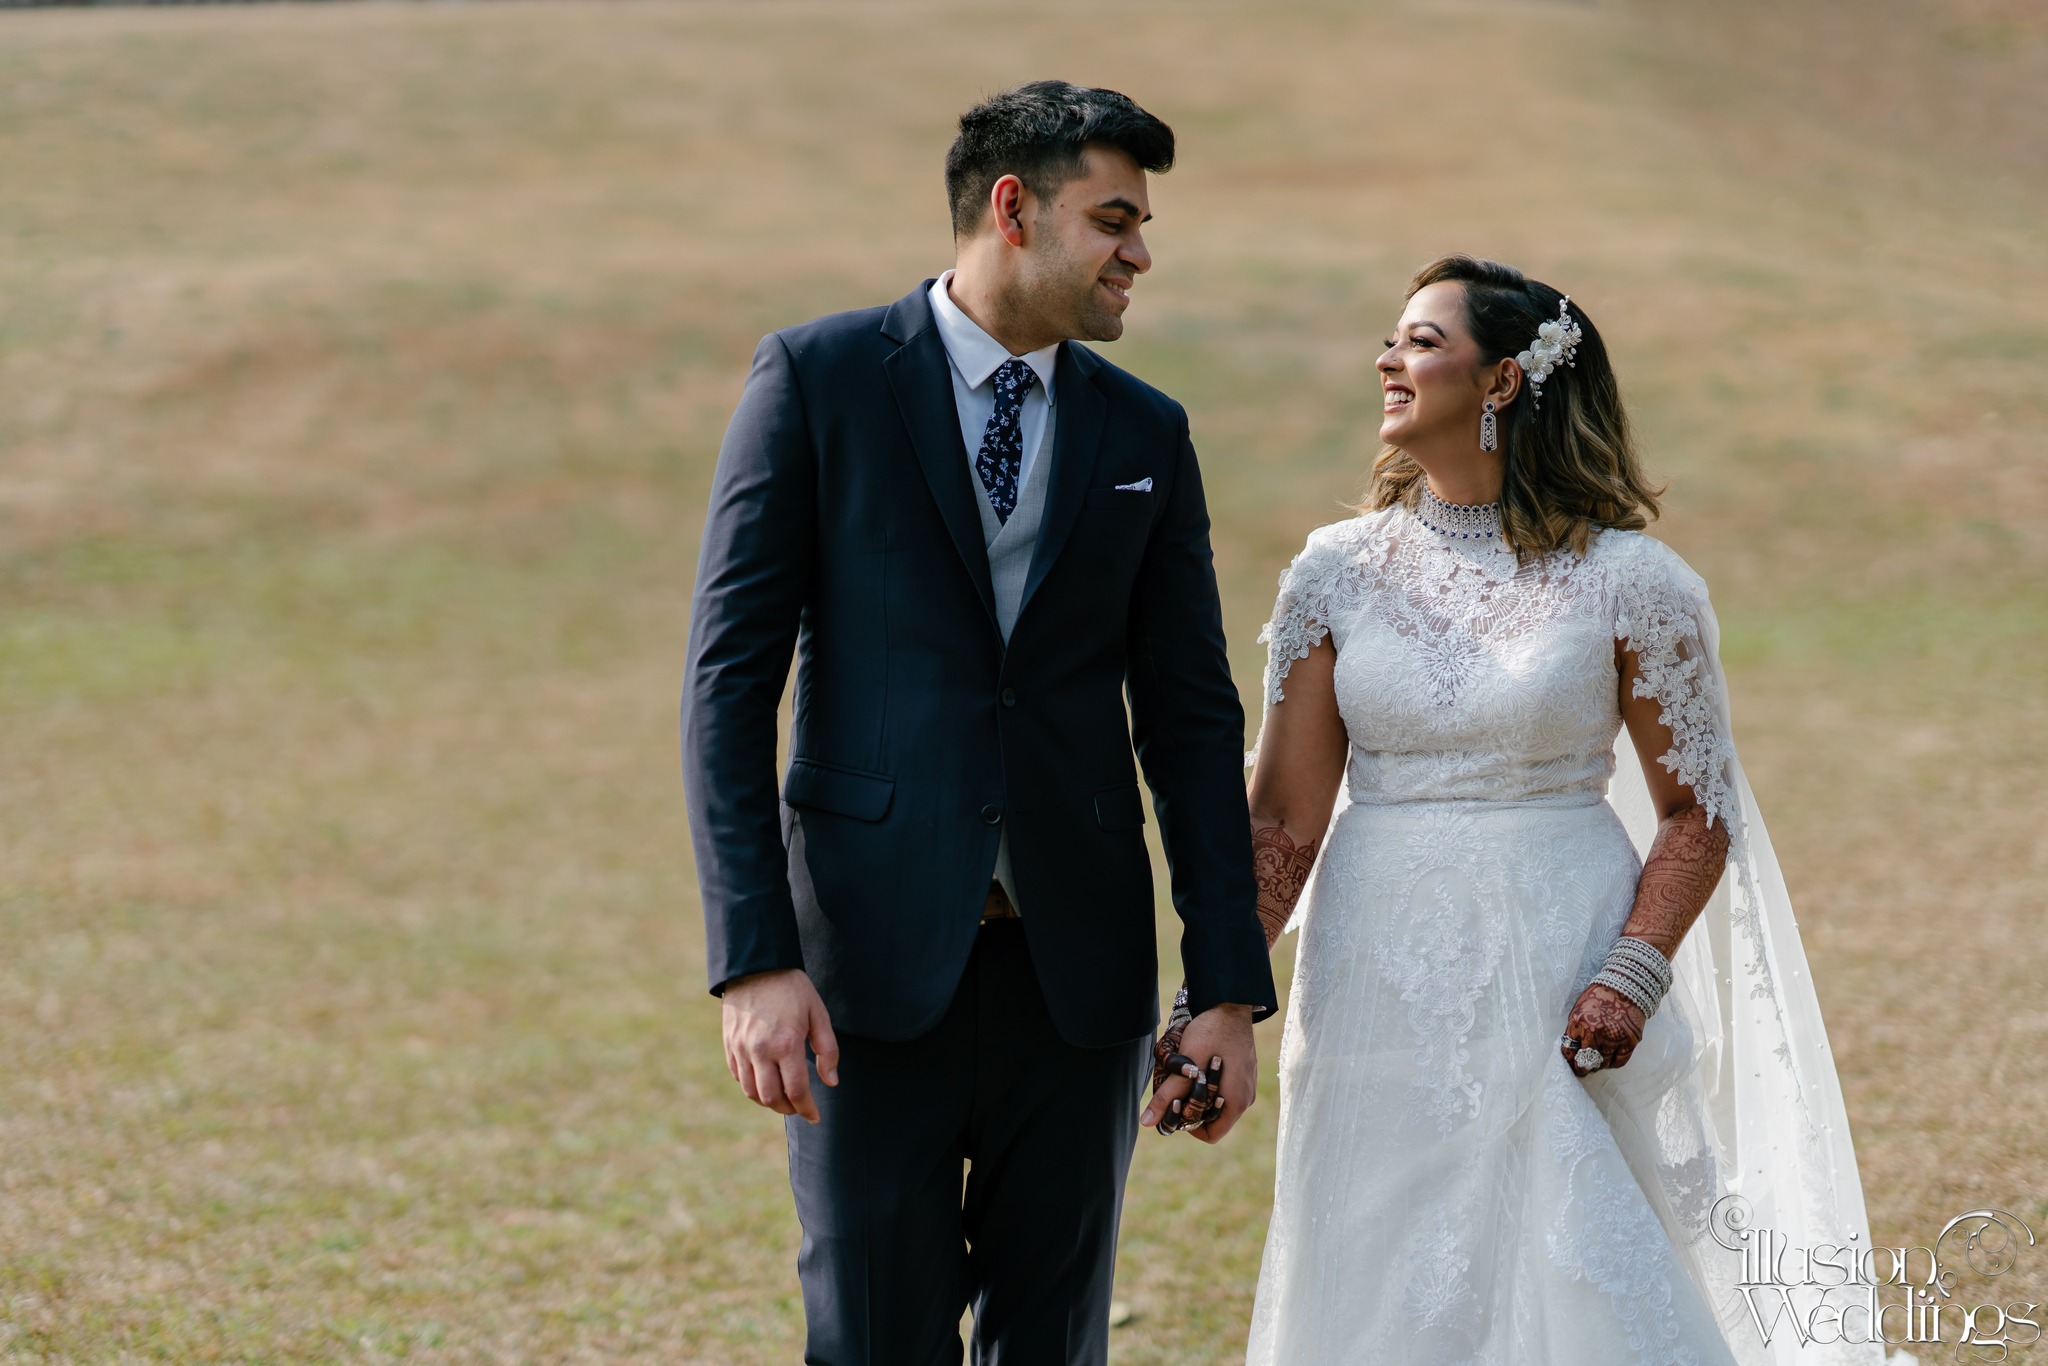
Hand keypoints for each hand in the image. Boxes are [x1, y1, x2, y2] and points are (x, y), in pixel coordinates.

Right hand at [722, 968, 838, 1122]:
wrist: (756, 966)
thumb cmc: (792, 988)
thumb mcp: (818, 1013)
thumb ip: (827, 1050)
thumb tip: (831, 1082)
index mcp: (786, 1044)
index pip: (797, 1091)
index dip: (807, 1108)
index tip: (815, 1116)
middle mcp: (760, 1051)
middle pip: (772, 1098)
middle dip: (788, 1109)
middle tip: (799, 1107)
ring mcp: (741, 1049)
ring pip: (751, 1092)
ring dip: (768, 1102)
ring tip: (783, 1099)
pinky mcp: (729, 1044)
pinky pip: (739, 1076)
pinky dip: (751, 1087)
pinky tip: (764, 1082)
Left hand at [1142, 1003, 1254, 1143]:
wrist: (1231, 1003)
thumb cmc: (1210, 1034)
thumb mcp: (1186, 1067)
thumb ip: (1168, 1096)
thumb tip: (1147, 1122)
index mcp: (1236, 1102)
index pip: (1211, 1135)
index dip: (1190, 1128)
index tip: (1176, 1109)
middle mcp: (1245, 1097)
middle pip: (1214, 1118)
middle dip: (1193, 1107)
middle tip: (1178, 1089)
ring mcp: (1247, 1083)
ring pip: (1219, 1102)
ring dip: (1200, 1093)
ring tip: (1188, 1075)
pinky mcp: (1245, 1070)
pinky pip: (1226, 1087)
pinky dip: (1210, 1082)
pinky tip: (1199, 1064)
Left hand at [1562, 982, 1643, 1076]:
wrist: (1626, 986)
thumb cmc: (1599, 996)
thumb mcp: (1579, 1009)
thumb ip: (1575, 1028)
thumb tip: (1571, 1047)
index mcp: (1580, 1022)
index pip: (1569, 1049)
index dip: (1568, 1059)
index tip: (1570, 1063)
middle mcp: (1596, 1032)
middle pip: (1586, 1060)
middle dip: (1582, 1067)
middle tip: (1582, 1069)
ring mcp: (1614, 1038)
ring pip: (1602, 1063)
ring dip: (1598, 1065)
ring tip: (1595, 1064)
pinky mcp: (1630, 1041)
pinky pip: (1619, 1061)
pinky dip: (1613, 1064)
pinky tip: (1609, 1061)